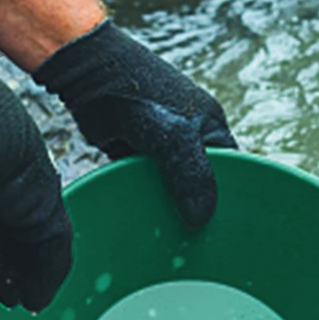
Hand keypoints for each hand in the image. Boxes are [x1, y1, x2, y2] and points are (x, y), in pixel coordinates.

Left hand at [30, 21, 235, 229]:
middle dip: (198, 211)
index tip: (224, 235)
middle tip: (195, 247)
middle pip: (201, 185)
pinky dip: (144, 199)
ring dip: (168, 208)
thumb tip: (201, 219)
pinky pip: (145, 184)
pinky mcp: (134, 153)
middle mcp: (190, 139)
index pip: (233, 174)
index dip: (230, 203)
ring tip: (171, 244)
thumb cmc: (136, 93)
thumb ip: (192, 173)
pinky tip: (144, 225)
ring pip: (172, 188)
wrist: (85, 73)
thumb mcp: (173, 134)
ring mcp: (161, 147)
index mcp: (212, 129)